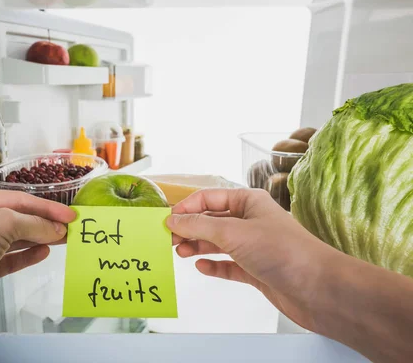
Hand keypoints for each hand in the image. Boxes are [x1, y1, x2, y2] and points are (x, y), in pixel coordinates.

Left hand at [0, 190, 74, 352]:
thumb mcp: (0, 224)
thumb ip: (32, 223)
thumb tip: (56, 229)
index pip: (15, 200)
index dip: (45, 207)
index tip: (70, 215)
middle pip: (16, 219)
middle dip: (43, 222)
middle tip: (71, 228)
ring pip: (14, 240)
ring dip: (39, 238)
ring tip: (63, 239)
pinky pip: (8, 261)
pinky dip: (27, 256)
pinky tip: (44, 253)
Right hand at [167, 189, 338, 331]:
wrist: (319, 289)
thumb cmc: (284, 252)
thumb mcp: (233, 232)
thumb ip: (199, 226)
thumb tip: (173, 219)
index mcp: (248, 202)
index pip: (209, 198)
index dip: (186, 207)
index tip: (167, 220)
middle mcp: (251, 221)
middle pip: (211, 221)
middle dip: (189, 229)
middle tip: (168, 241)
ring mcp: (254, 247)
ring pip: (217, 243)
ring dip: (197, 247)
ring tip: (180, 253)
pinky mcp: (257, 270)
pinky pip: (228, 265)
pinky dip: (213, 266)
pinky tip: (201, 267)